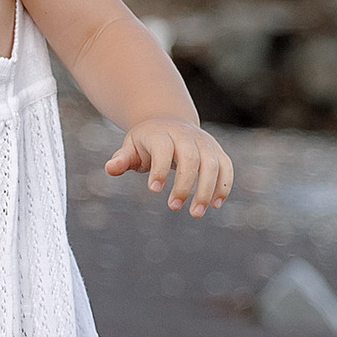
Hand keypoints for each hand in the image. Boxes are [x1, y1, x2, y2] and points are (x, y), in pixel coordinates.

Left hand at [103, 117, 232, 213]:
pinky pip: (226, 167)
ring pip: (212, 164)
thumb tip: (110, 168)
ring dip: (206, 190)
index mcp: (161, 134)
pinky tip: (215, 205)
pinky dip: (223, 185)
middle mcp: (186, 136)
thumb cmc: (146, 142)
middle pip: (190, 158)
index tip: (153, 190)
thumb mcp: (131, 147)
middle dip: (184, 184)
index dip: (159, 168)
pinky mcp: (217, 151)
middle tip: (173, 207)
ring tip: (196, 213)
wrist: (168, 122)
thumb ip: (122, 159)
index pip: (163, 149)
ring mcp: (204, 142)